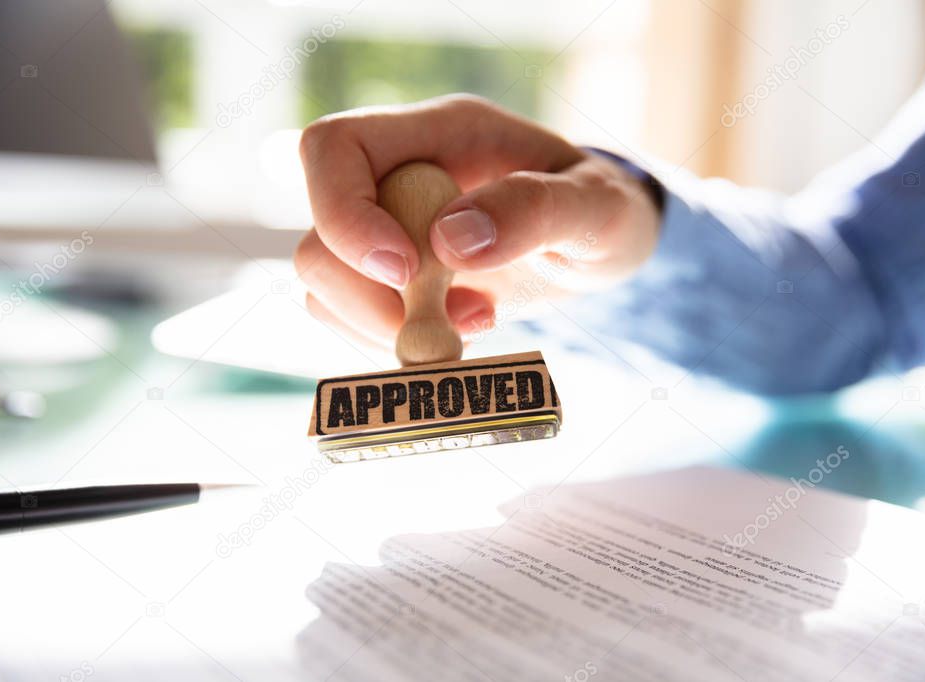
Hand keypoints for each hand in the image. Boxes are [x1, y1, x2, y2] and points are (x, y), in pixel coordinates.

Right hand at [294, 94, 659, 348]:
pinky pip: (351, 316)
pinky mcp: (394, 280)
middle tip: (448, 318)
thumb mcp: (597, 207)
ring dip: (383, 325)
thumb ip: (535, 210)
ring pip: (325, 283)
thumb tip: (452, 241)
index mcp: (439, 134)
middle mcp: (399, 177)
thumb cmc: (604, 212)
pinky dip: (395, 340)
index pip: (334, 148)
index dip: (347, 215)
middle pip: (319, 233)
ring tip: (471, 322)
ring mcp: (390, 230)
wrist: (602, 246)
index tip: (406, 272)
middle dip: (369, 296)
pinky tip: (463, 326)